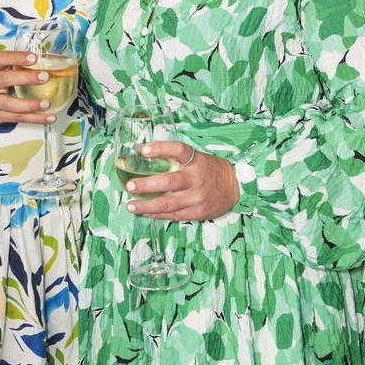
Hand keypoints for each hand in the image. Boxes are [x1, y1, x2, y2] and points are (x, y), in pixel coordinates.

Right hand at [0, 50, 58, 125]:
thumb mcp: (0, 71)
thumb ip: (17, 66)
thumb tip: (49, 61)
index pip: (1, 59)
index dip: (17, 57)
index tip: (34, 58)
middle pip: (4, 80)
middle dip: (25, 78)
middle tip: (45, 77)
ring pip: (10, 104)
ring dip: (30, 104)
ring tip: (47, 103)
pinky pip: (18, 118)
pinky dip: (35, 118)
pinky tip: (49, 117)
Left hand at [124, 140, 238, 220]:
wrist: (235, 188)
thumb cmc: (209, 170)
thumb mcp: (197, 158)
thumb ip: (175, 158)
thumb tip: (143, 154)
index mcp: (196, 160)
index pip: (178, 150)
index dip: (160, 149)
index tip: (142, 150)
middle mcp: (196, 178)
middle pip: (169, 182)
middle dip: (146, 185)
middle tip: (129, 186)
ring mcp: (197, 197)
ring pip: (168, 203)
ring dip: (146, 205)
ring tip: (130, 205)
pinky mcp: (197, 212)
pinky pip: (173, 215)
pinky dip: (157, 214)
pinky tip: (145, 212)